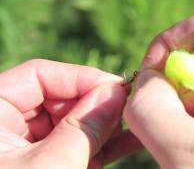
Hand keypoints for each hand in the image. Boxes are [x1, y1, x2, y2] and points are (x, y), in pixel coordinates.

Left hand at [0, 59, 141, 168]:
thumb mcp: (52, 164)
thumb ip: (84, 127)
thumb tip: (116, 93)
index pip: (38, 75)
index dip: (81, 77)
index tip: (117, 87)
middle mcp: (7, 125)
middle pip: (60, 99)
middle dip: (98, 106)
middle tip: (130, 110)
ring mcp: (29, 146)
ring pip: (73, 124)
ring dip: (107, 127)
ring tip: (137, 124)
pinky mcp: (48, 164)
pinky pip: (77, 147)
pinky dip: (103, 146)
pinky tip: (131, 140)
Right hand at [124, 12, 193, 167]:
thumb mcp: (184, 151)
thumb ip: (148, 107)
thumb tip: (142, 81)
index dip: (166, 46)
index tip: (147, 79)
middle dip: (171, 84)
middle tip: (159, 119)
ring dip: (178, 107)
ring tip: (180, 140)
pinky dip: (188, 118)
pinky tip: (190, 144)